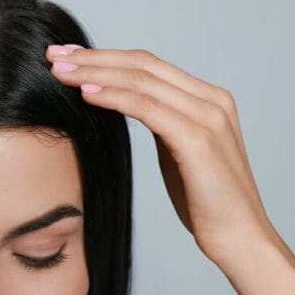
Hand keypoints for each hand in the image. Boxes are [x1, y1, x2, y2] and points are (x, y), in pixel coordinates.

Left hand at [44, 44, 272, 263]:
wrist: (241, 239)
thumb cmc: (205, 199)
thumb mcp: (177, 149)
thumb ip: (159, 120)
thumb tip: (119, 100)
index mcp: (208, 98)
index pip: (148, 64)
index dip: (105, 56)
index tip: (69, 55)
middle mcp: (211, 99)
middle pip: (142, 64)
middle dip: (93, 58)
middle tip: (53, 55)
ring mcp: (208, 116)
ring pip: (141, 80)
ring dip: (95, 73)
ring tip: (60, 72)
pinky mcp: (199, 139)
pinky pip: (147, 108)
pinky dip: (113, 97)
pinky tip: (85, 94)